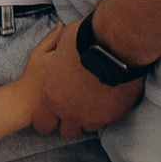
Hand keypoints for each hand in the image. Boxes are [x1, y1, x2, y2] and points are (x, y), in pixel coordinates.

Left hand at [26, 20, 140, 138]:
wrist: (117, 49)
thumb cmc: (86, 41)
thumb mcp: (63, 39)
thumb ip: (56, 43)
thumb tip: (59, 30)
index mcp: (51, 96)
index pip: (43, 124)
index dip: (48, 119)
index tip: (54, 112)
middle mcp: (70, 112)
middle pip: (68, 131)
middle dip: (70, 121)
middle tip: (75, 105)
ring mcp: (93, 116)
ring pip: (88, 127)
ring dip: (89, 116)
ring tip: (94, 99)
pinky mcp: (113, 116)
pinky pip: (107, 120)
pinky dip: (107, 111)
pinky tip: (109, 96)